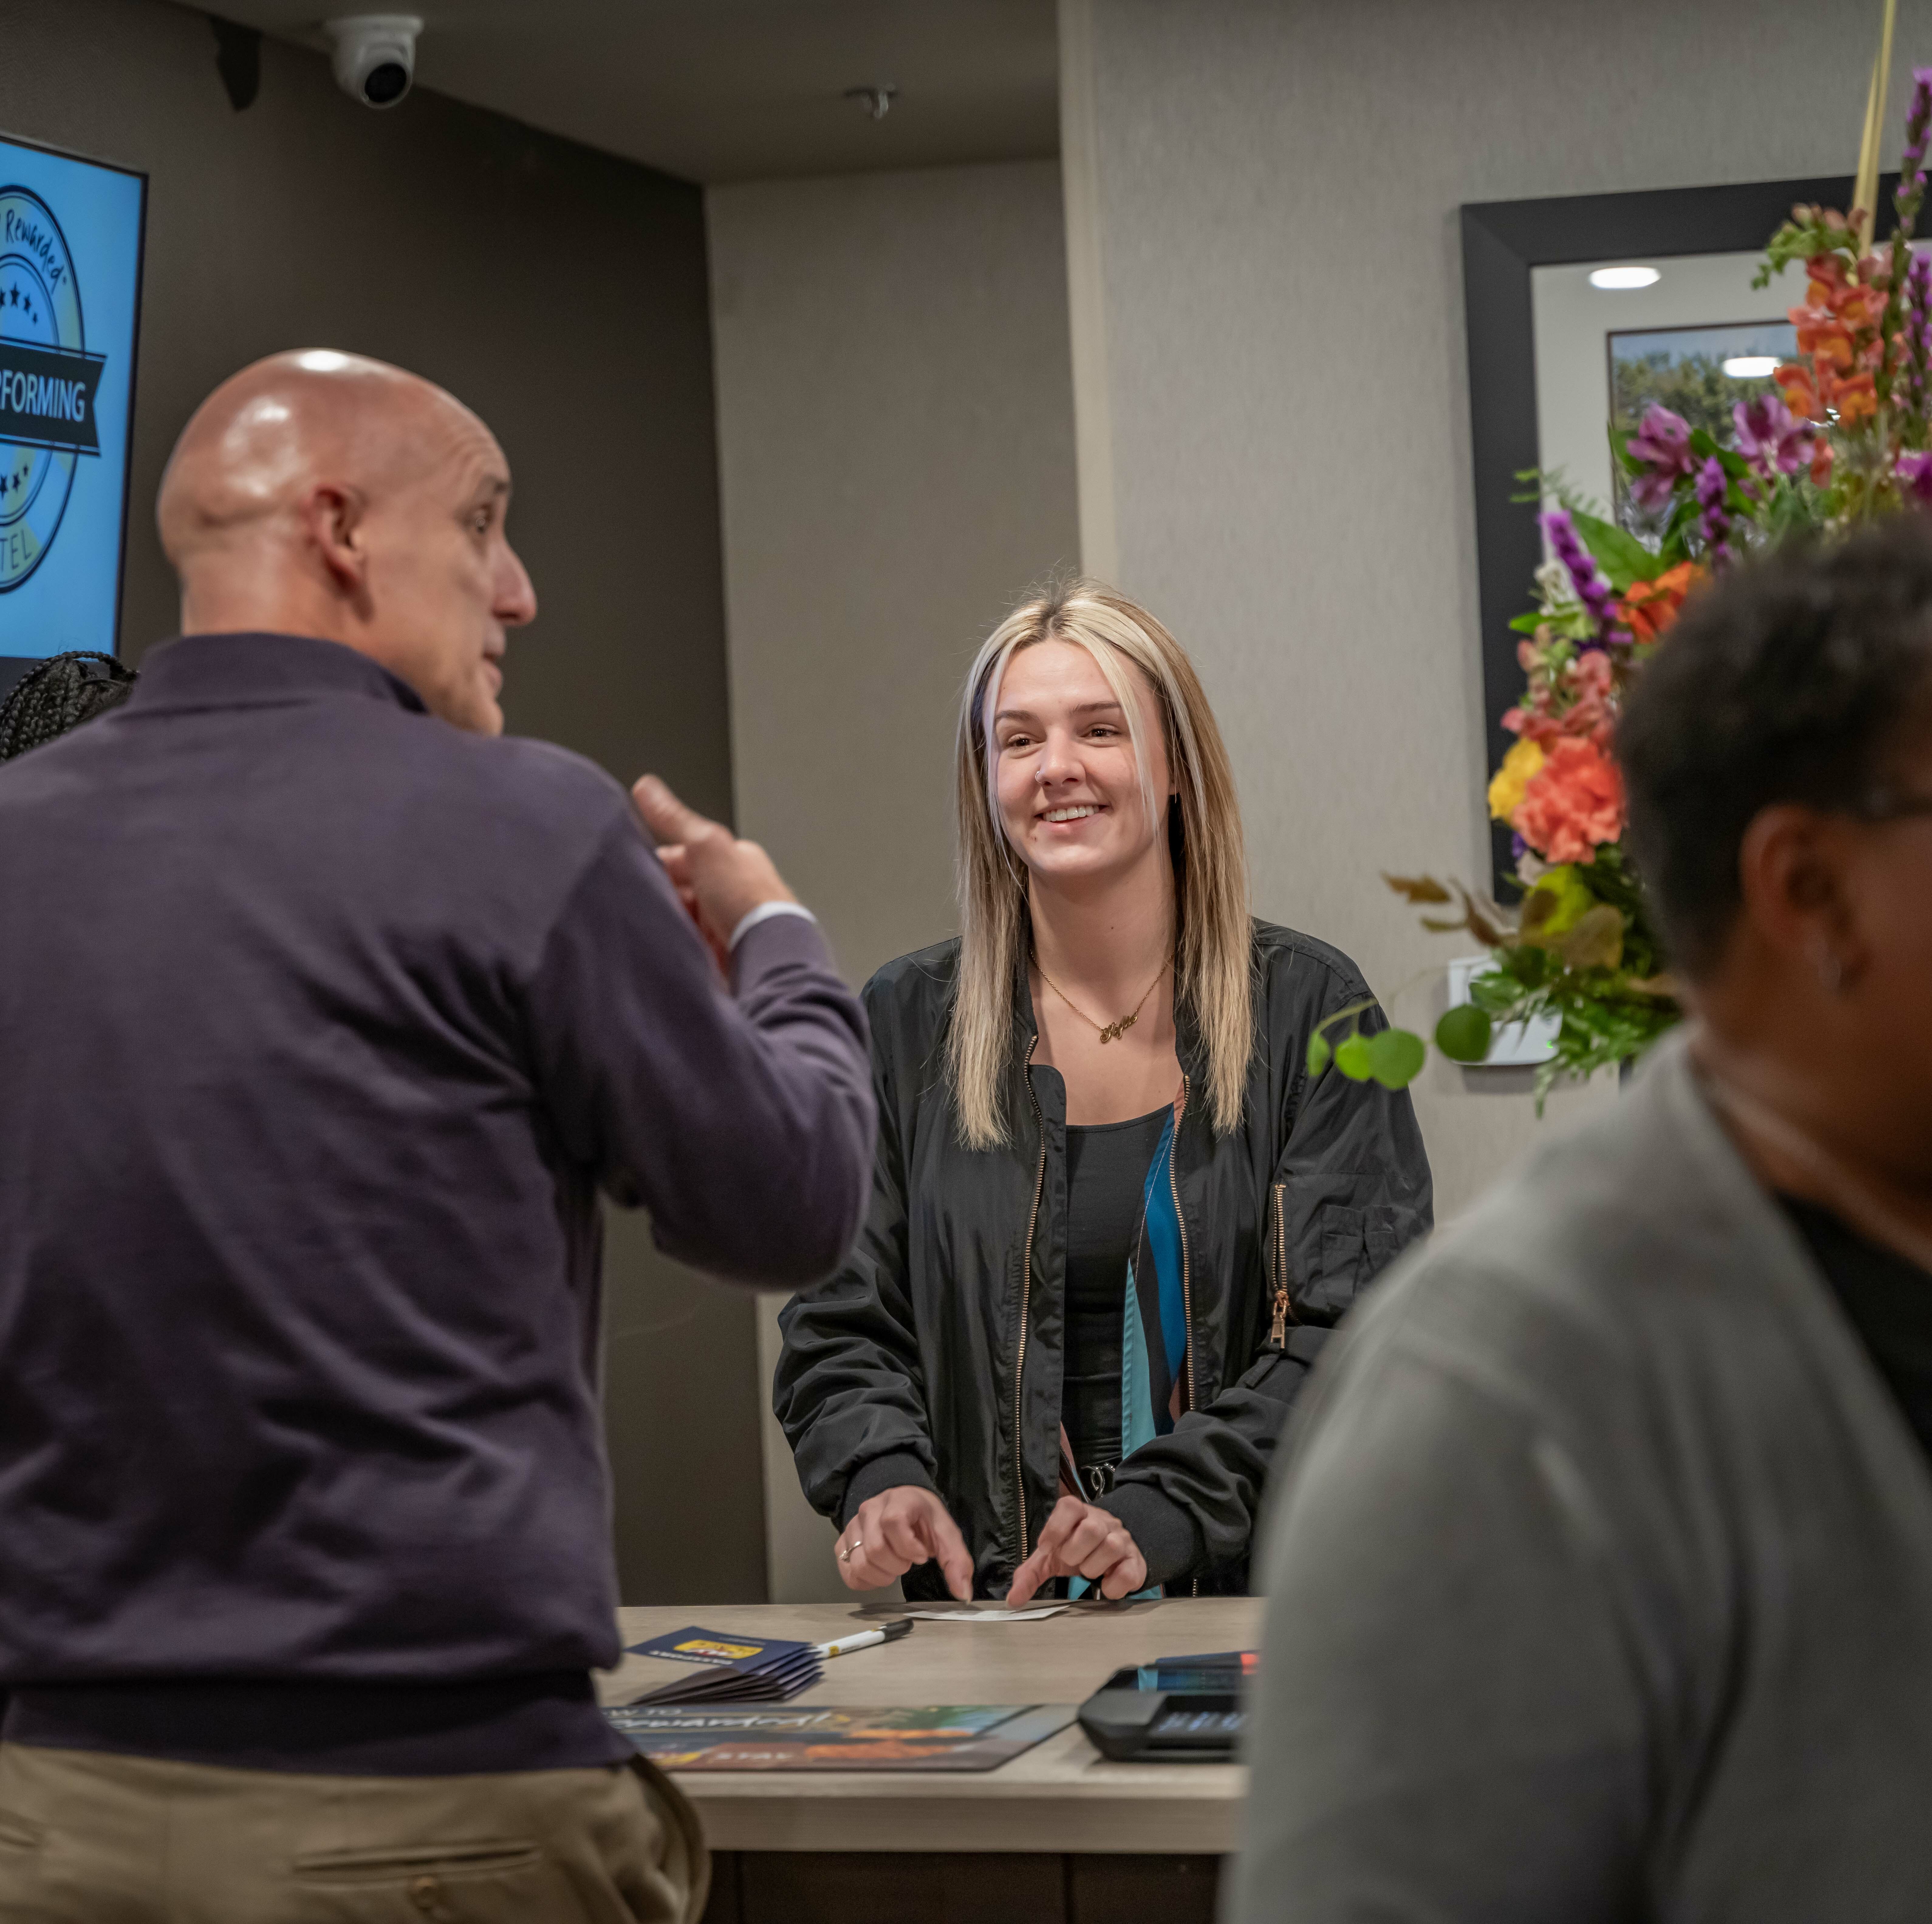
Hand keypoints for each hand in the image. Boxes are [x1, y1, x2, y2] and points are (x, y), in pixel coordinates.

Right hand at [632, 775, 796, 965]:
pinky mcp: (718, 950)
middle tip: (649, 901)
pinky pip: (686, 940)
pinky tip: (671, 943)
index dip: (656, 863)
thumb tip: (647, 787)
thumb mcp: (706, 845)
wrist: (765, 952)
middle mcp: (729, 888)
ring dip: (668, 919)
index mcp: (730, 857)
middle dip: (661, 893)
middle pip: (677, 886)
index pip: (681, 854)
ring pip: (679, 915)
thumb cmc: (746, 898)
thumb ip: (675, 819)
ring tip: (662, 924)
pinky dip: (677, 940)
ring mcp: (724, 920)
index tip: (637, 871)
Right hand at [835, 1487, 972, 1601]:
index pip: (892, 1522)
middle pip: (875, 1548)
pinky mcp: (843, 1542)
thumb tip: (963, 1593)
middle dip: (897, 1565)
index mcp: (898, 1501)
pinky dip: (865, 1581)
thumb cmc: (923, 1517)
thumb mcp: (945, 1532)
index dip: (908, 1546)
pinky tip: (880, 1573)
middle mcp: (870, 1510)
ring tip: (895, 1566)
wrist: (903, 1503)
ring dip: (881, 1576)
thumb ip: (956, 1560)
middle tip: (908, 1562)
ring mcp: (853, 1526)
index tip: (922, 1555)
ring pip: (859, 1562)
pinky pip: (847, 1571)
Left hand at [1005, 1496, 1145, 1607]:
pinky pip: (1128, 1573)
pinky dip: (1113, 1586)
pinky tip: (1105, 1583)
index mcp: (1079, 1515)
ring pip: (1111, 1546)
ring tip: (1089, 1571)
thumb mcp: (1051, 1559)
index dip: (1055, 1528)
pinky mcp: (1136, 1561)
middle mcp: (1103, 1522)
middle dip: (1075, 1552)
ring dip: (1093, 1566)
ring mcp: (1123, 1540)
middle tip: (1072, 1562)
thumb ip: (1030, 1574)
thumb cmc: (1077, 1552)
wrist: (1112, 1556)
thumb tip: (1013, 1600)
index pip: (1069, 1506)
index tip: (1046, 1548)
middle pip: (1091, 1528)